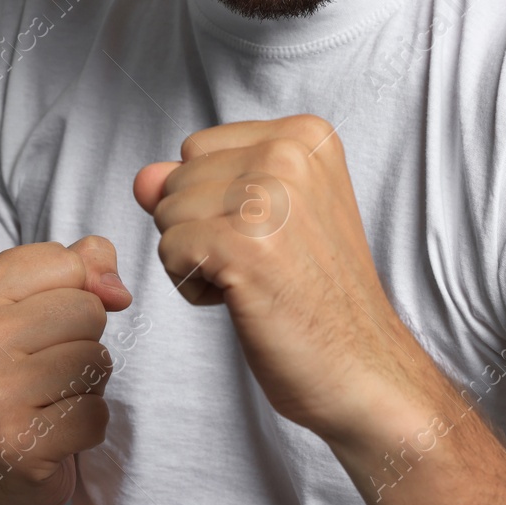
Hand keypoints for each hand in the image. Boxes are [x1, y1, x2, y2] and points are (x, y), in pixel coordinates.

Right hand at [0, 235, 132, 504]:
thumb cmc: (10, 376)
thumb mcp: (30, 303)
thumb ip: (79, 266)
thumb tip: (116, 288)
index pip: (68, 262)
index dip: (71, 294)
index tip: (34, 327)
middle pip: (88, 310)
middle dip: (82, 340)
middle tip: (41, 370)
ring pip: (97, 360)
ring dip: (86, 384)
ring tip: (46, 399)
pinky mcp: (19, 445)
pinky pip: (97, 414)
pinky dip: (86, 426)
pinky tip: (50, 432)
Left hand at [133, 115, 433, 443]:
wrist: (362, 368)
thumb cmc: (315, 296)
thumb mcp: (264, 216)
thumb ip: (200, 183)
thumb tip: (143, 178)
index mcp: (303, 135)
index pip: (197, 149)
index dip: (215, 201)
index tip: (271, 235)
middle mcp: (289, 153)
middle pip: (177, 179)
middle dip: (201, 228)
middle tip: (266, 264)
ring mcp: (267, 197)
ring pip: (167, 214)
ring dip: (197, 259)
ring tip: (258, 281)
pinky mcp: (243, 244)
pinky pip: (170, 251)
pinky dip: (194, 286)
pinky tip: (244, 299)